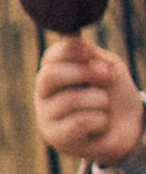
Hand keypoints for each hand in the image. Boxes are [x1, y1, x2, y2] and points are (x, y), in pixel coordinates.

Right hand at [35, 33, 144, 166]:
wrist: (129, 126)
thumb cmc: (113, 94)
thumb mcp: (106, 67)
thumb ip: (89, 54)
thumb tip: (69, 35)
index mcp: (54, 74)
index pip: (50, 58)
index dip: (69, 52)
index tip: (90, 52)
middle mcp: (44, 95)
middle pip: (48, 77)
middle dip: (83, 73)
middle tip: (107, 76)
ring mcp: (46, 117)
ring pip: (70, 100)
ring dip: (100, 100)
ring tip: (105, 105)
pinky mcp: (56, 138)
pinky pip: (79, 122)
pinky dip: (100, 120)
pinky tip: (101, 123)